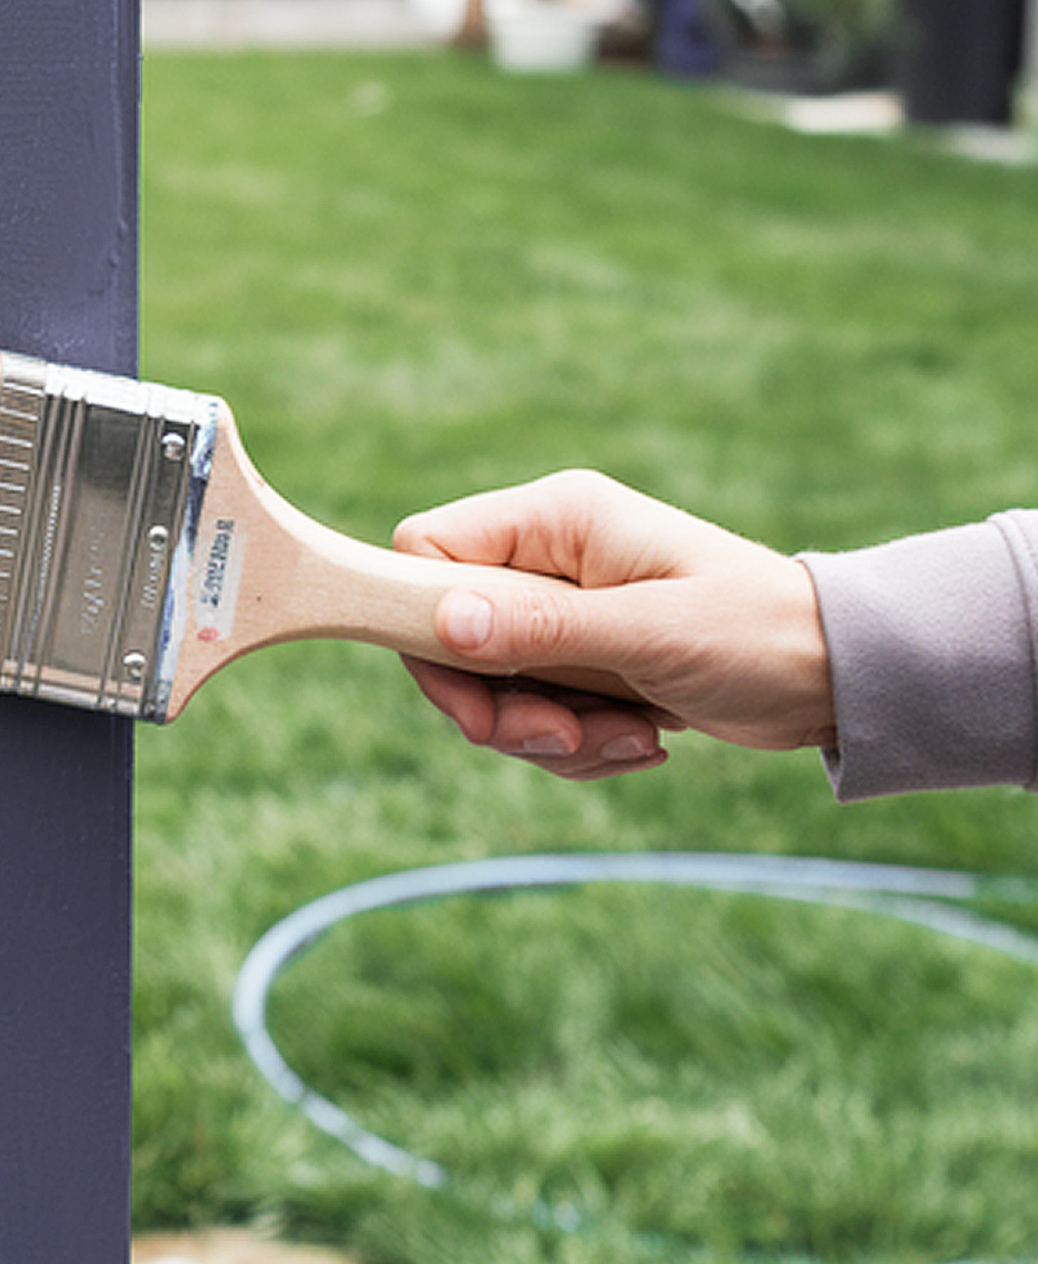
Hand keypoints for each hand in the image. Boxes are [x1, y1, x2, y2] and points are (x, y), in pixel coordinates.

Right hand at [393, 470, 835, 779]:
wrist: (838, 677)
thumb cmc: (759, 633)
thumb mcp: (650, 633)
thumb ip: (542, 627)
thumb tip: (442, 622)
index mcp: (553, 518)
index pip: (426, 550)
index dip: (427, 626)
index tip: (476, 700)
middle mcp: (544, 555)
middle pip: (450, 634)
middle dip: (500, 706)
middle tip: (559, 740)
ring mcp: (560, 608)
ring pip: (490, 685)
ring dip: (550, 735)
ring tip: (631, 741)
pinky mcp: (579, 656)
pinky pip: (533, 712)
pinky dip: (577, 744)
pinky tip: (643, 743)